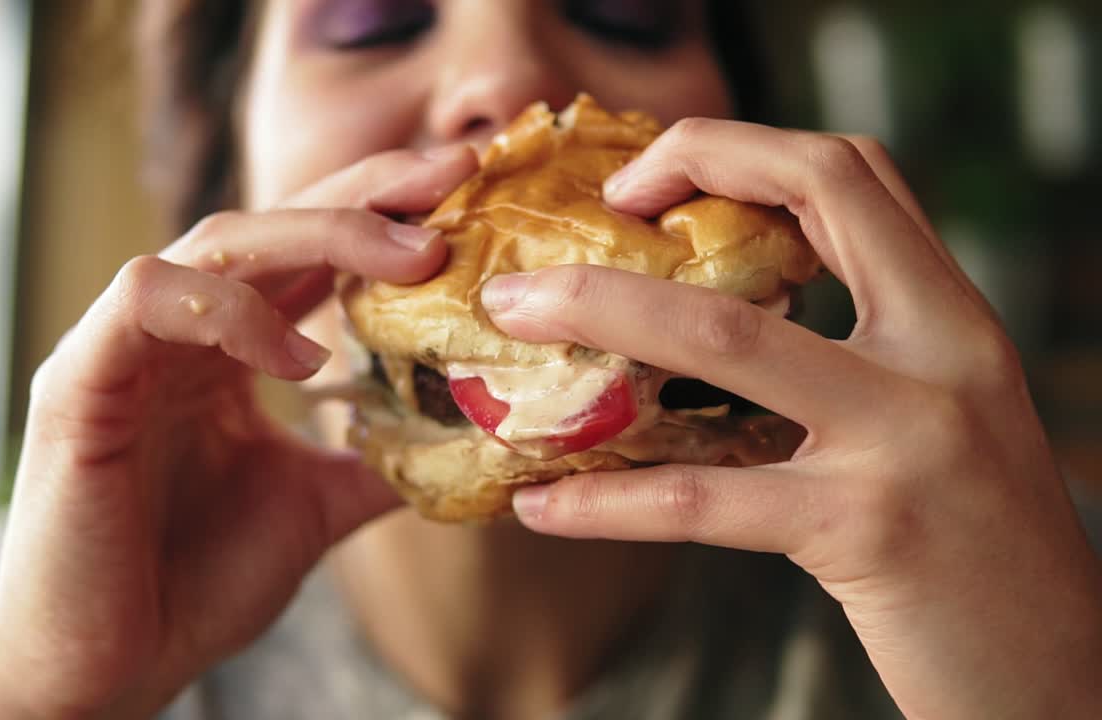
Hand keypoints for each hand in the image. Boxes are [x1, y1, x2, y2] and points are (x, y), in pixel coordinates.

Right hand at [0, 146, 477, 718]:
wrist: (109, 669)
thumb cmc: (193, 584)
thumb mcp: (315, 506)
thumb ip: (377, 460)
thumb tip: (472, 438)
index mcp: (222, 350)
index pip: (304, 252)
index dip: (381, 212)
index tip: (465, 193)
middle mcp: (172, 333)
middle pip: (270, 221)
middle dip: (367, 192)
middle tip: (453, 176)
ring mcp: (121, 349)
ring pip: (214, 241)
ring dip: (317, 234)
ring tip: (408, 261)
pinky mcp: (79, 383)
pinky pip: (146, 299)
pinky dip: (230, 308)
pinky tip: (298, 353)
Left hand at [480, 119, 1101, 718]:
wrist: (1055, 671)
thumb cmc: (977, 547)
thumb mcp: (940, 417)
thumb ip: (861, 352)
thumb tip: (714, 318)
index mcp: (953, 318)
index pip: (853, 174)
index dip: (740, 149)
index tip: (645, 182)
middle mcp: (943, 353)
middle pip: (802, 204)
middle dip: (672, 179)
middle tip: (572, 221)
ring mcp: (907, 437)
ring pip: (728, 335)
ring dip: (599, 311)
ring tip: (508, 317)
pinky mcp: (865, 531)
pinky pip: (705, 500)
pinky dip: (607, 500)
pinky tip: (540, 506)